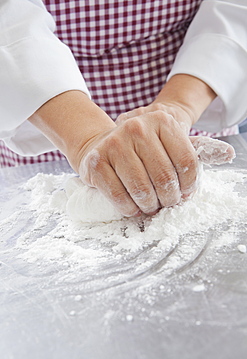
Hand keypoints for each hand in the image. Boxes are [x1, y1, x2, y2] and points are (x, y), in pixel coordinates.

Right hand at [79, 102, 234, 216]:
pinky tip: (133, 206)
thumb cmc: (141, 149)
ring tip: (150, 205)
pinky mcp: (97, 163)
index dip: (189, 186)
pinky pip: (120, 197)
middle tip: (165, 202)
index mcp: (161, 121)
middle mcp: (137, 128)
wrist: (100, 144)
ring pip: (143, 190)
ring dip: (150, 206)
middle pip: (165, 179)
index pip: (187, 161)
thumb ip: (197, 149)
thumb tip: (228, 153)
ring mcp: (114, 144)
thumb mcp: (169, 142)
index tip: (184, 194)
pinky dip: (130, 209)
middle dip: (169, 199)